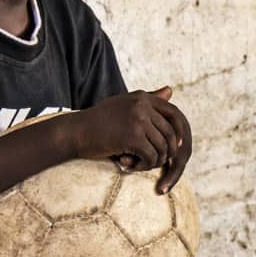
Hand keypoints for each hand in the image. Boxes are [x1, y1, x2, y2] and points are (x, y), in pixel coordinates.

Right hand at [68, 87, 190, 192]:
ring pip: (162, 148)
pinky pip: (150, 157)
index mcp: (143, 97)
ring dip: (154, 162)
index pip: (175, 114)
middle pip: (170, 134)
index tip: (176, 145)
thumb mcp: (125, 104)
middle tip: (155, 162)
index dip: (179, 132)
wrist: (75, 131)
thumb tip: (171, 90)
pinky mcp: (132, 137)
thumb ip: (148, 99)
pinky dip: (144, 166)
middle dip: (167, 152)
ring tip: (140, 164)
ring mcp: (138, 120)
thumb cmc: (99, 120)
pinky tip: (130, 165)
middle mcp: (142, 106)